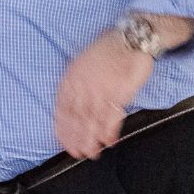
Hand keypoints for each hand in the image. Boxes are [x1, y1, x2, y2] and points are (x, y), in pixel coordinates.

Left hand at [54, 30, 153, 158]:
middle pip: (77, 117)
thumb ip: (76, 84)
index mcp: (72, 77)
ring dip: (91, 139)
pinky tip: (108, 141)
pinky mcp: (120, 93)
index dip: (63, 128)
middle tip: (77, 154)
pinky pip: (112, 116)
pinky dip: (110, 131)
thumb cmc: (105, 51)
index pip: (63, 108)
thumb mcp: (82, 63)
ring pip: (93, 120)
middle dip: (76, 138)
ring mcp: (102, 89)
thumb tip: (70, 106)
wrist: (130, 39)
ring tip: (92, 153)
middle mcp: (84, 85)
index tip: (63, 143)